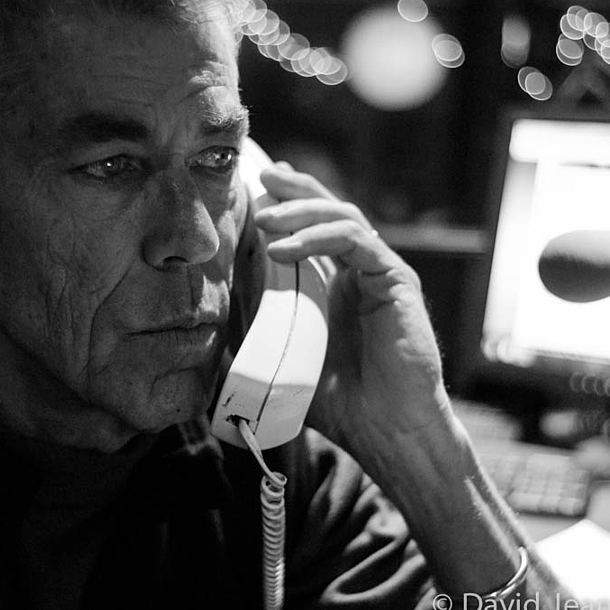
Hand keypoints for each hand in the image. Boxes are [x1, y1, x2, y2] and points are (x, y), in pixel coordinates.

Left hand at [254, 163, 451, 457]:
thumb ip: (257, 324)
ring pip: (343, 217)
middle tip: (261, 178)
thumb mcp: (283, 354)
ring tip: (261, 216)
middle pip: (330, 210)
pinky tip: (281, 248)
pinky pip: (356, 242)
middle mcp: (363, 270)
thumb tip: (213, 304)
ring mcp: (382, 272)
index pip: (314, 229)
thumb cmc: (342, 402)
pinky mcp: (397, 280)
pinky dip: (317, 238)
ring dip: (300, 211)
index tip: (253, 192)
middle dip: (294, 190)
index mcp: (341, 282)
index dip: (287, 204)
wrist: (388, 431)